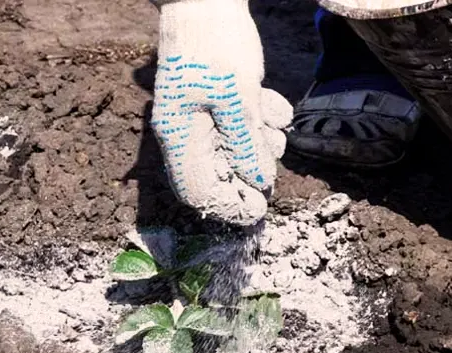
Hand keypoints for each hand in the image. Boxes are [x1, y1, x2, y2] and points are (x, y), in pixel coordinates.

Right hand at [150, 0, 291, 225]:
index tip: (260, 208)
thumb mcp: (237, 98)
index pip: (198, 192)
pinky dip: (260, 117)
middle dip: (252, 165)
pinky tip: (269, 101)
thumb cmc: (216, 44)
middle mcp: (186, 131)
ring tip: (271, 118)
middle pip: (221, 172)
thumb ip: (246, 144)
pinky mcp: (218, 100)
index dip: (228, 205)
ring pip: (236, 149)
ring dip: (261, 140)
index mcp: (180, 136)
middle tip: (272, 147)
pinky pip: (241, 124)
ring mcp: (201, 115)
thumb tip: (257, 182)